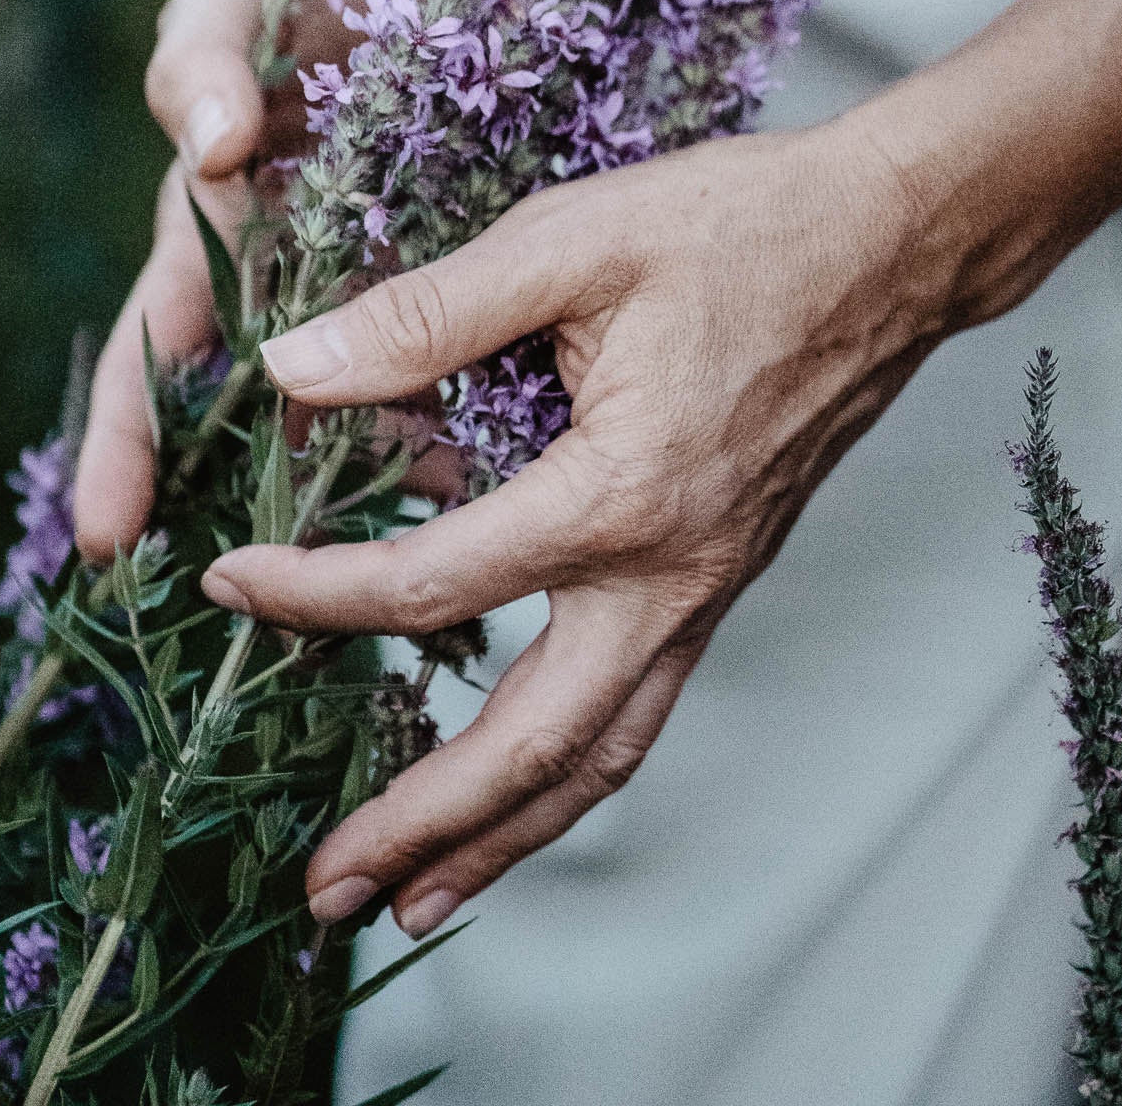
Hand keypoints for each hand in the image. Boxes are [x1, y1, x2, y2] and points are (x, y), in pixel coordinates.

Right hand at [74, 0, 485, 563]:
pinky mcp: (459, 282)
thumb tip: (207, 149)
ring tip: (386, 610)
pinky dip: (456, 438)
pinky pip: (453, 379)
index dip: (125, 446)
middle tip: (246, 630)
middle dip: (240, 525)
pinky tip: (486, 500)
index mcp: (217, 228)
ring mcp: (375, 288)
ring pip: (359, 425)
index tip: (104, 542)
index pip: (157, 353)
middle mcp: (290, 281)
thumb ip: (194, 59)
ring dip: (360, 508)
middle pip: (251, 427)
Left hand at [196, 110, 956, 937]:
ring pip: (600, 759)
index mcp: (620, 495)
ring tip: (413, 894)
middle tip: (323, 889)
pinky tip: (519, 784)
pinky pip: (640, 710)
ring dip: (502, 838)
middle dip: (421, 827)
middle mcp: (670, 575)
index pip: (432, 586)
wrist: (893, 239)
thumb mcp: (566, 243)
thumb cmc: (738, 225)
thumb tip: (291, 366)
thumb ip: (422, 314)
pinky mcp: (720, 579)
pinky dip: (569, 771)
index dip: (313, 595)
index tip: (228, 581)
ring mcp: (706, 591)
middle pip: (533, 750)